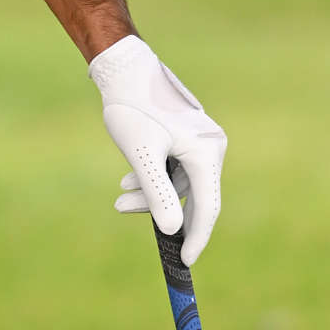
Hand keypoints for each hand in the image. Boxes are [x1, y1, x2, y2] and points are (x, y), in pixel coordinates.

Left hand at [87, 34, 226, 265]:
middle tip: (133, 222)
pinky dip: (151, 178)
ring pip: (178, 182)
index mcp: (207, 150)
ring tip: (119, 200)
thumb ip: (158, 194)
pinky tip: (126, 183)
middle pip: (193, 195)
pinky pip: (173, 167)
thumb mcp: (142, 156)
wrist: (123, 67)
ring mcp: (199, 139)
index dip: (197, 237)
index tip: (185, 262)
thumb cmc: (133, 107)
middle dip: (162, 213)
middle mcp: (210, 145)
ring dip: (150, 194)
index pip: (208, 205)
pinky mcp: (185, 135)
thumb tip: (173, 230)